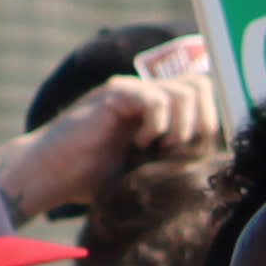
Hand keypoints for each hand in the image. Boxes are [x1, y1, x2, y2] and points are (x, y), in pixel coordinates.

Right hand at [0, 58, 222, 216]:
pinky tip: (141, 143)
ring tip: (160, 148)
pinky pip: (155, 99)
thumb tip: (215, 162)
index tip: (197, 153)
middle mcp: (146, 94)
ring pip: (185, 92)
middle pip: (201, 85)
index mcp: (157, 110)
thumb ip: (176, 158)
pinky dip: (157, 125)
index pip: (204, 95)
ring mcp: (131, 91)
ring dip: (182, 126)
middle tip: (182, 149)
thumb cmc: (93, 180)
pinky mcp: (114, 95)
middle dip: (203, 121)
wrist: (50, 175)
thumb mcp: (147, 171)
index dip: (211, 122)